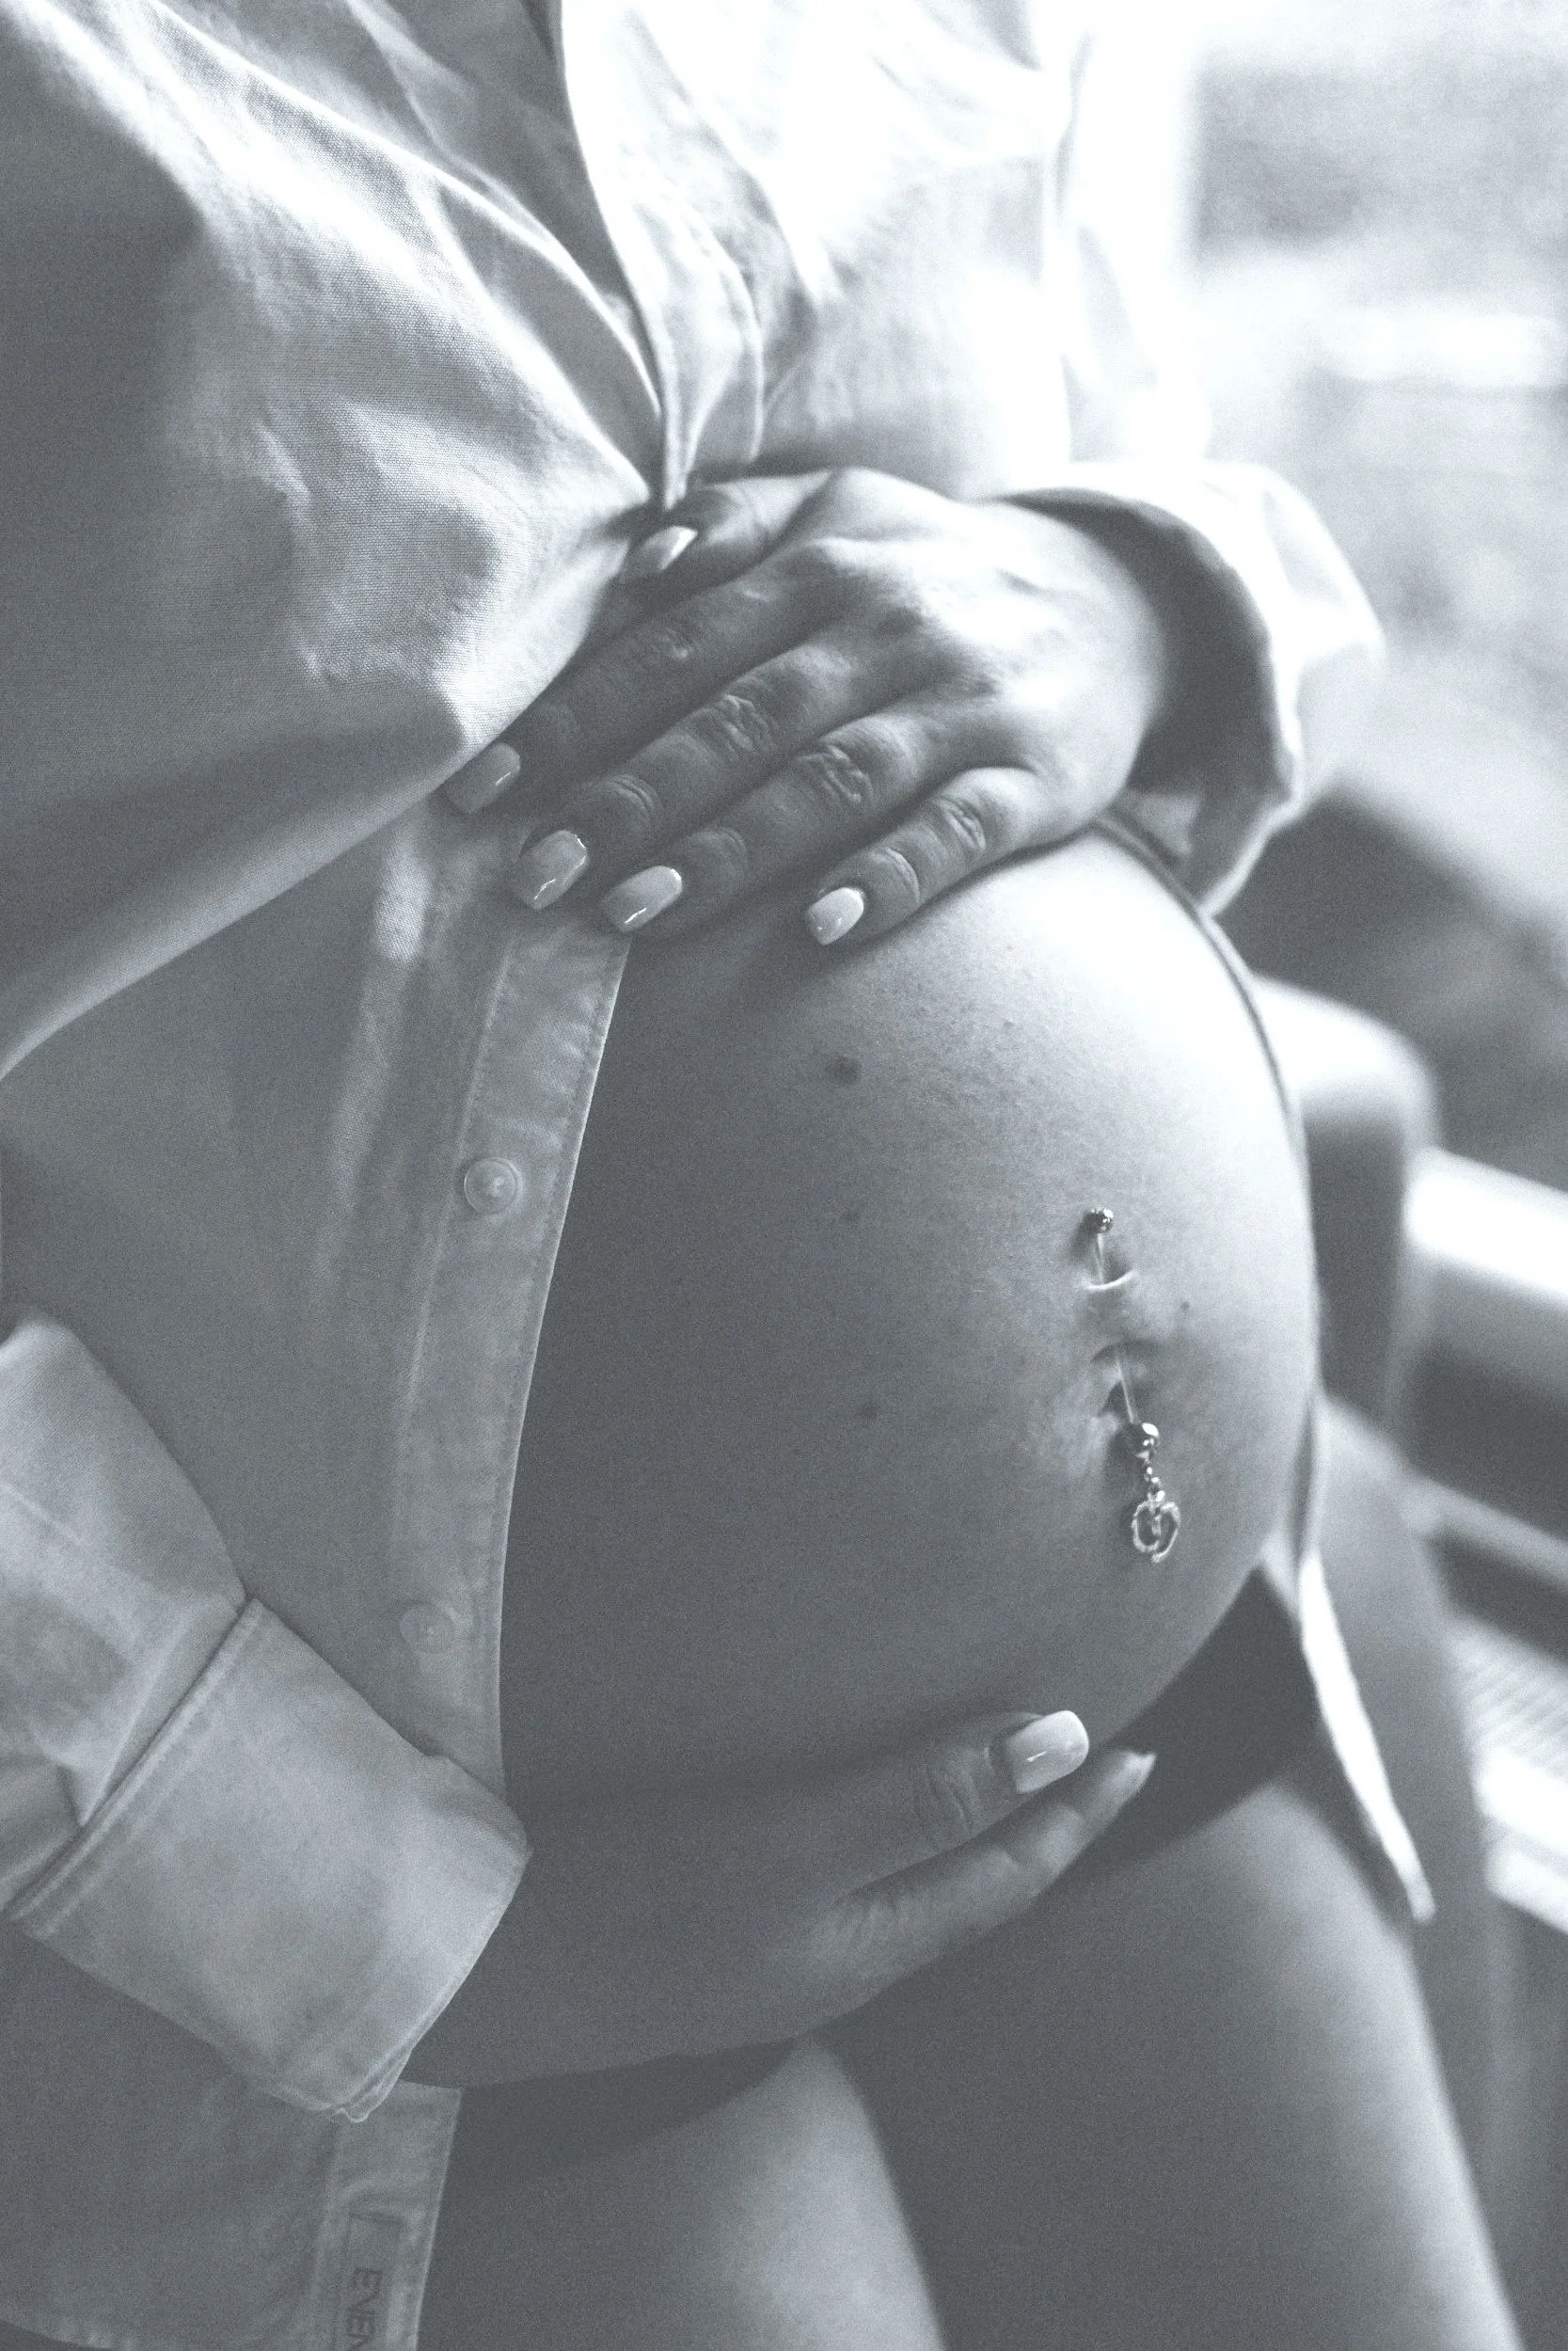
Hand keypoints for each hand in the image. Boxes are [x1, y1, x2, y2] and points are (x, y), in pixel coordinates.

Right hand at [405, 1713, 1153, 2083]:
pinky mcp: (705, 1928)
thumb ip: (921, 1795)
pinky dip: (881, 1834)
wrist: (467, 1975)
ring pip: (904, 1888)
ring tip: (993, 1771)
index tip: (1140, 1746)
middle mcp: (831, 1956)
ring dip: (962, 1829)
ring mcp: (766, 1952)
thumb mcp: (788, 1849)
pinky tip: (844, 1801)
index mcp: (865, 1942)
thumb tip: (1063, 1738)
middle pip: (967, 1887)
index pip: (1008, 1872)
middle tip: (1091, 1753)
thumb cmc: (631, 1902)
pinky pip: (834, 1879)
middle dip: (1037, 1823)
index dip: (1078, 1809)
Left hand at [444, 469, 1171, 944]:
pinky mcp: (1031, 785)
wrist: (1120, 606)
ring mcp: (962, 710)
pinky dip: (888, 878)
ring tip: (630, 915)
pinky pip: (954, 836)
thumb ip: (733, 525)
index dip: (577, 721)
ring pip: (830, 781)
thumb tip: (633, 564)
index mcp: (822, 565)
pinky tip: (820, 928)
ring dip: (727, 851)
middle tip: (533, 877)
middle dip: (626, 801)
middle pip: (738, 721)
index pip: (675, 648)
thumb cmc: (931, 576)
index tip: (487, 792)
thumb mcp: (841, 513)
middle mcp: (887, 631)